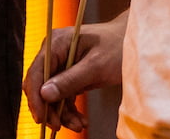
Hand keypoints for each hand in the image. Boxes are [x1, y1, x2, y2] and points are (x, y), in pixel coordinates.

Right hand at [24, 10, 124, 131]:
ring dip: (61, 113)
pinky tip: (81, 120)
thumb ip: (70, 80)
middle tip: (60, 127)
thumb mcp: (96, 66)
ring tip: (79, 126)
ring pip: (51, 94)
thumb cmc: (118, 47)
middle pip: (40, 85)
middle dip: (50, 108)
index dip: (36, 97)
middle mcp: (54, 52)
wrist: (134, 43)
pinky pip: (63, 95)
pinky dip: (69, 110)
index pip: (36, 72)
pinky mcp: (69, 74)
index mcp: (56, 43)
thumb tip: (44, 94)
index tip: (42, 118)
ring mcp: (61, 63)